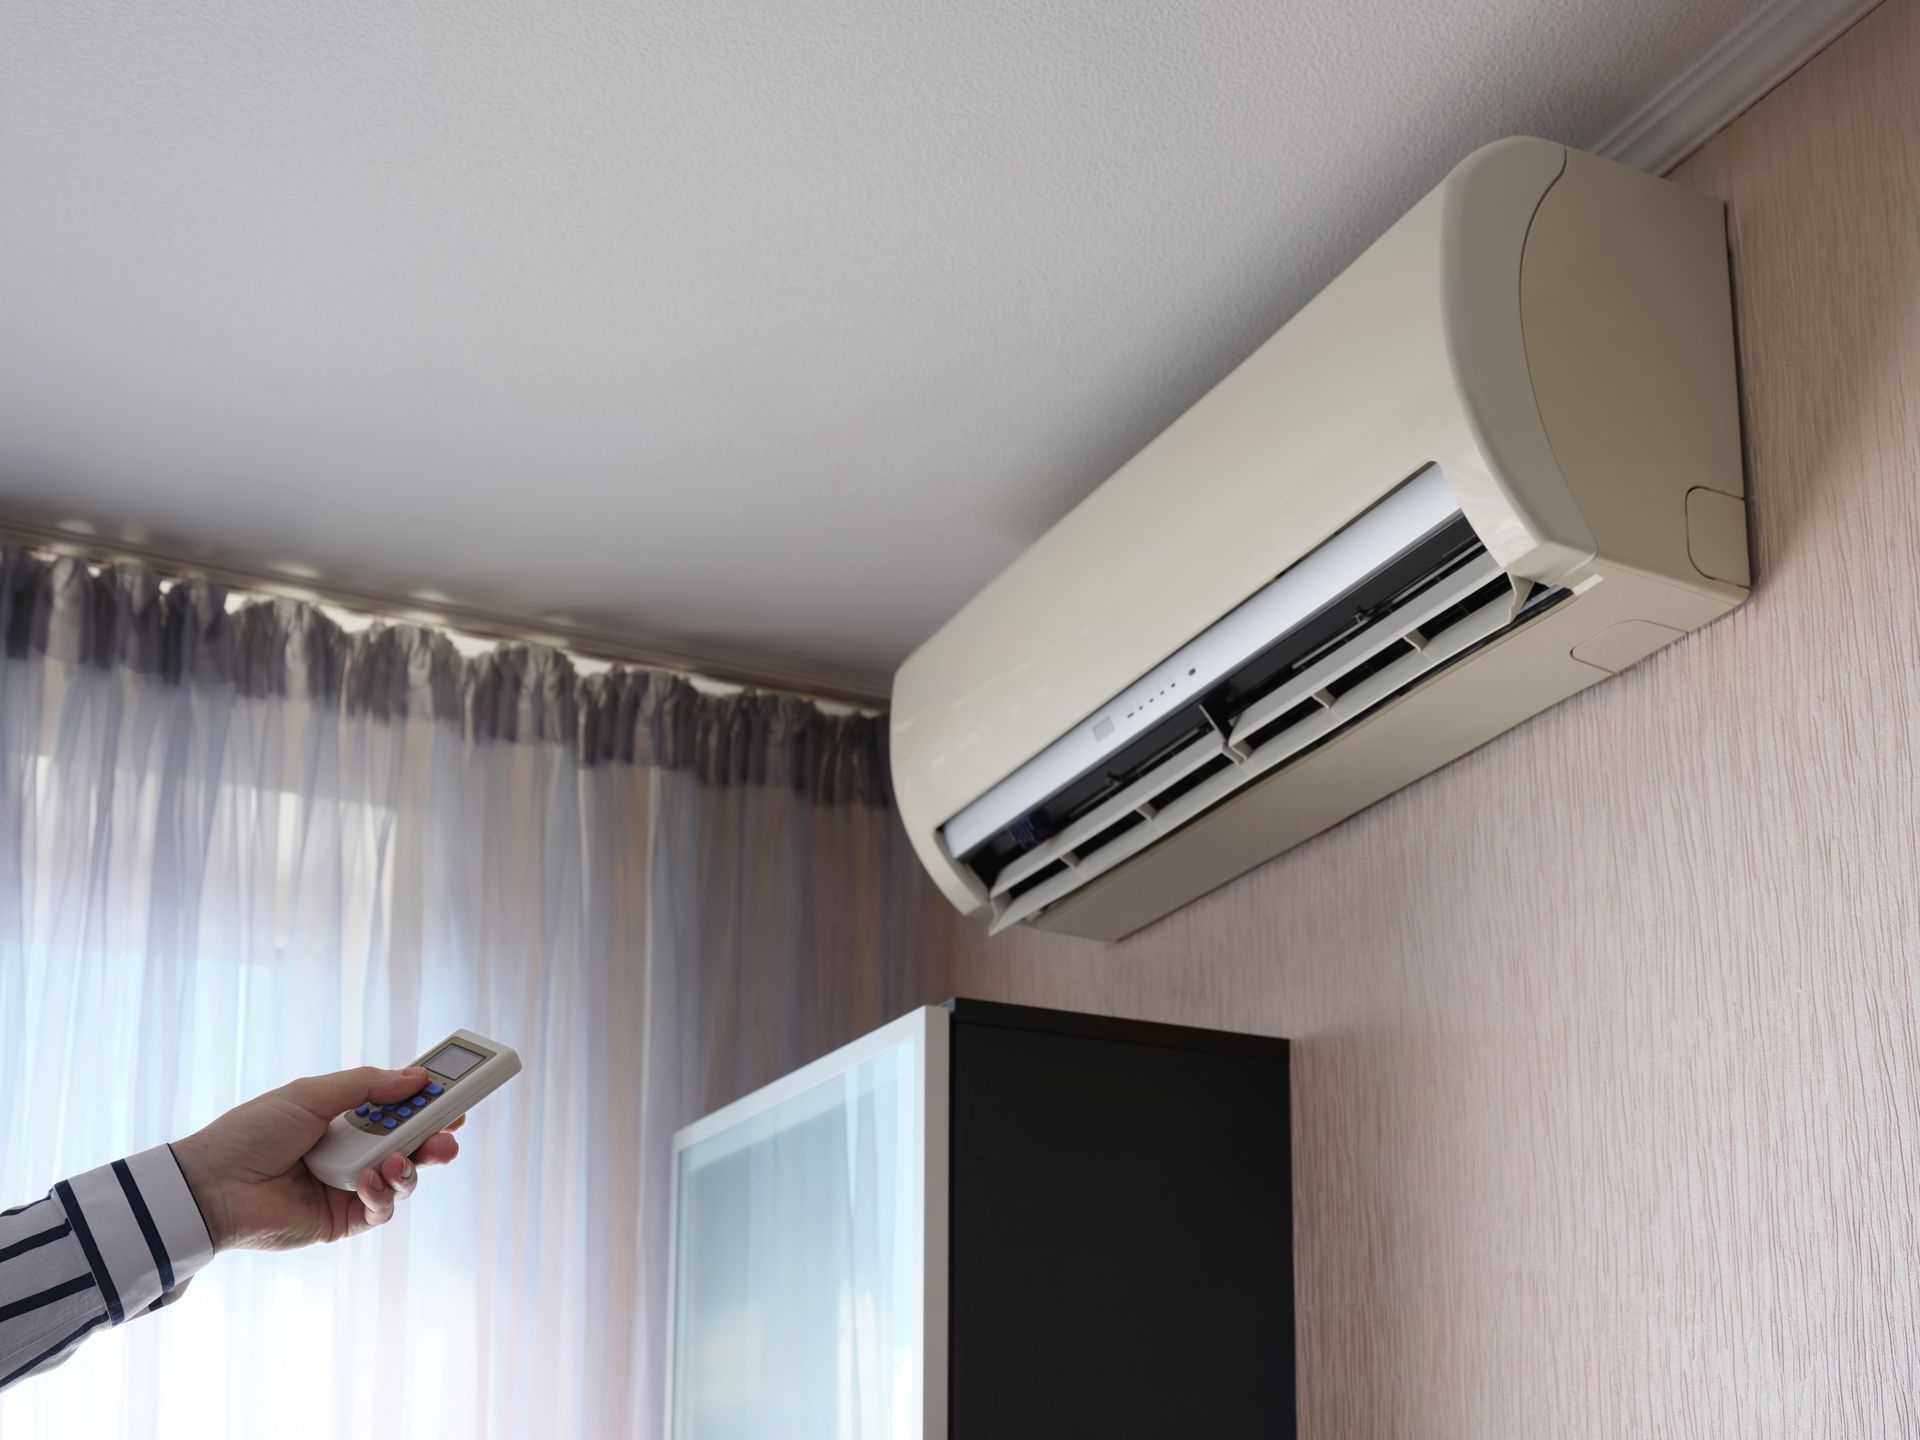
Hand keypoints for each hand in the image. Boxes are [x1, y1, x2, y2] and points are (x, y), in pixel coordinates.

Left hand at [170, 1066, 463, 1251]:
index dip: (428, 1102)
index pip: (397, 1108)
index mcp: (343, 1119)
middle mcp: (351, 1152)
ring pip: (404, 1177)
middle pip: (411, 1143)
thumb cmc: (252, 1133)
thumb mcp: (311, 1095)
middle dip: (435, 1135)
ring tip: (397, 1159)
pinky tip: (366, 1180)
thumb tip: (417, 1078)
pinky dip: (383, 1193)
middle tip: (451, 1130)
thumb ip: (368, 1086)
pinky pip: (382, 1208)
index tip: (455, 1094)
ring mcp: (349, 1187)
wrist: (212, 1187)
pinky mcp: (343, 1221)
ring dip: (411, 1166)